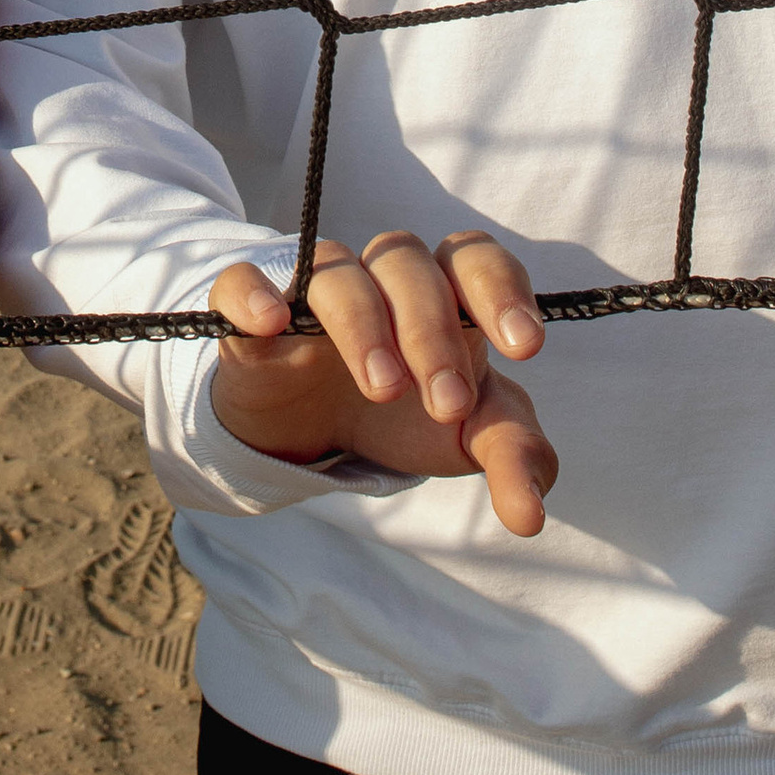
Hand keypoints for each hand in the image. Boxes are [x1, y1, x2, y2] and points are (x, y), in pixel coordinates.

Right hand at [205, 231, 557, 538]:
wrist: (316, 431)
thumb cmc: (406, 414)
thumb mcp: (468, 439)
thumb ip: (513, 460)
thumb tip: (531, 516)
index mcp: (444, 292)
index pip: (475, 258)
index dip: (503, 289)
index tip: (525, 347)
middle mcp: (381, 277)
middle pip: (409, 265)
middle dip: (433, 332)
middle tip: (447, 405)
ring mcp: (314, 289)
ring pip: (338, 273)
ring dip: (365, 324)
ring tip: (385, 387)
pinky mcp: (252, 313)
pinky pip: (244, 280)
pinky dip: (255, 294)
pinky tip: (272, 322)